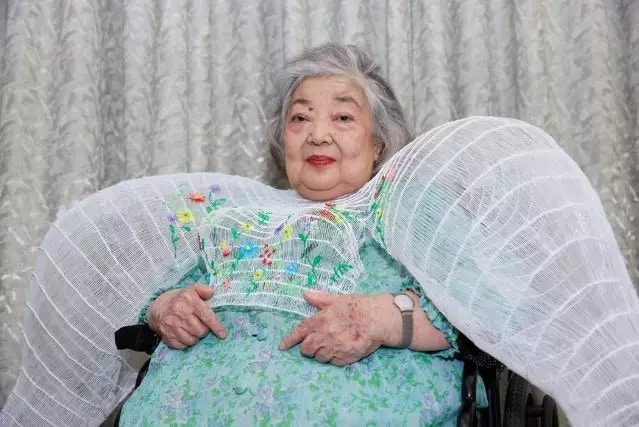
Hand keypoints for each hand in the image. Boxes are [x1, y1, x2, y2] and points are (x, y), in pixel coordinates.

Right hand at [146, 284, 226, 348]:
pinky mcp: (166, 335)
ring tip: (193, 330)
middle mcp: (180, 313)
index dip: (216, 327)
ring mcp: (171, 325)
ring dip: (196, 338)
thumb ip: (204, 290)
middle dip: (204, 331)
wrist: (158, 306)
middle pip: (200, 331)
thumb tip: (212, 293)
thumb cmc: (180, 299)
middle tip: (201, 326)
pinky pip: (182, 345)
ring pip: (192, 340)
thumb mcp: (191, 289)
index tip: (223, 334)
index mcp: (189, 300)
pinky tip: (185, 335)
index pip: (206, 316)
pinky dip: (186, 343)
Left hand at [279, 291, 395, 365]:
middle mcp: (324, 336)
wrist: (377, 319)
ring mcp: (334, 348)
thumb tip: (304, 293)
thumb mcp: (337, 299)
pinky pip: (332, 362)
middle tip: (315, 342)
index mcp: (320, 320)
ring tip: (330, 345)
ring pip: (319, 357)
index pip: (299, 332)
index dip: (289, 340)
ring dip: (321, 353)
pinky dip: (333, 358)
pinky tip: (340, 350)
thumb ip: (320, 299)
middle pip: (306, 349)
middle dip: (307, 347)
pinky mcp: (344, 358)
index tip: (282, 347)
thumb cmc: (357, 306)